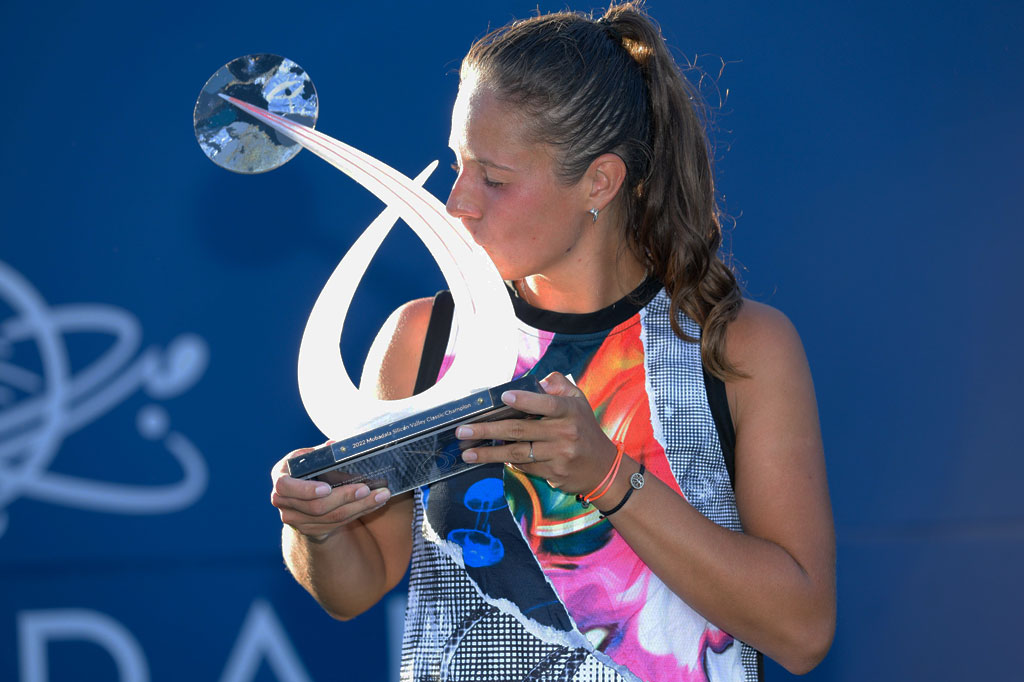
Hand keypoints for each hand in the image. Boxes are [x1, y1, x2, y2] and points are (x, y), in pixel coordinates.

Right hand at [270, 443, 392, 540]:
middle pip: (316, 507)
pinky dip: (358, 513)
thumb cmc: (308, 469)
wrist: (301, 496)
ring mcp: (295, 520)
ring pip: (331, 518)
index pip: (286, 487)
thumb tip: (335, 445)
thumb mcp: (310, 457)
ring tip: (381, 495)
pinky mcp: (310, 530)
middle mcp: (283, 502)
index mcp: (281, 479)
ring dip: (359, 507)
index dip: (306, 490)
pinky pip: (337, 524)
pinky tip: (375, 504)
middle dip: (345, 497)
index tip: (326, 489)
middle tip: (368, 489)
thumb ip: (321, 453)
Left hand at [456, 372, 616, 494]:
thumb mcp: (579, 401)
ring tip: (467, 451)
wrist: (604, 469)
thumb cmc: (585, 429)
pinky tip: (490, 458)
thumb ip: (559, 385)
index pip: (547, 403)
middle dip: (488, 430)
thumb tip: (538, 380)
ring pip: (517, 452)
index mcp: (570, 411)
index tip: (504, 397)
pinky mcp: (553, 473)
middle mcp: (565, 433)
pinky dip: (507, 461)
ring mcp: (559, 455)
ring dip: (489, 453)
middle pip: (521, 430)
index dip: (526, 399)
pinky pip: (524, 466)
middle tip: (463, 430)